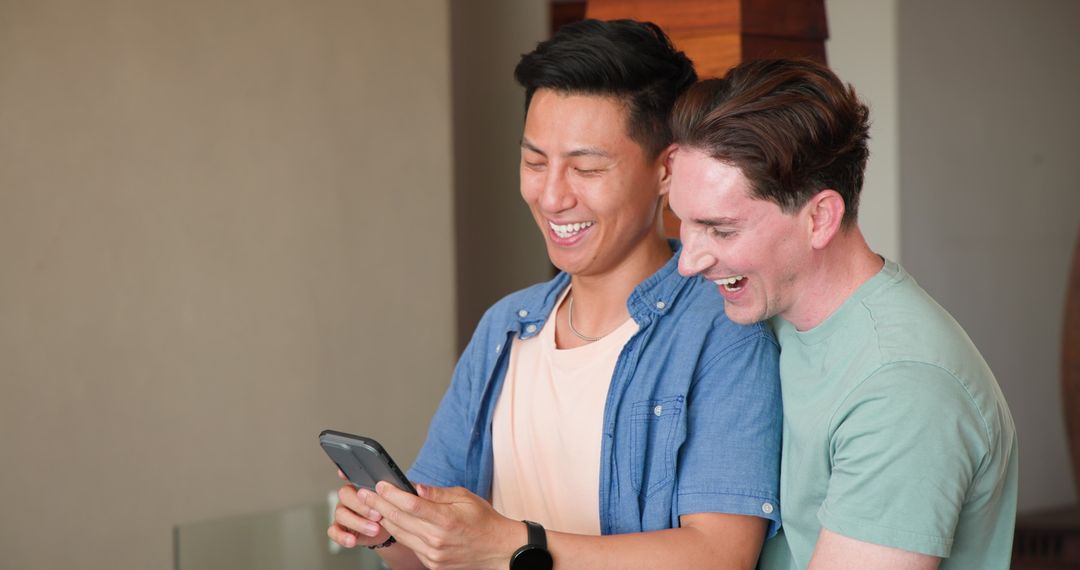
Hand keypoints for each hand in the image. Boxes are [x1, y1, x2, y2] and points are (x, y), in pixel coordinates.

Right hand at [327, 470, 392, 548]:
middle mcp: (349, 497)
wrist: (387, 530)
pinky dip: (342, 536)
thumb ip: (397, 491)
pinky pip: (333, 531)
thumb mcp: (396, 499)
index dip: (345, 473)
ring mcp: (342, 512)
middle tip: (378, 515)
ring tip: (375, 529)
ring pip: (341, 513)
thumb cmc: (389, 510)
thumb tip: (410, 487)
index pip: (350, 475)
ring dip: (358, 523)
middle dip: (362, 505)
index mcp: (362, 485)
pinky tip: (352, 540)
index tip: (344, 474)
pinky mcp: (340, 528)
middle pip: (345, 494)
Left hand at [362, 481, 525, 569]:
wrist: (498, 550)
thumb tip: (414, 486)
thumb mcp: (464, 498)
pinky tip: (392, 521)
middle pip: (399, 519)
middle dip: (379, 504)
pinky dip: (399, 532)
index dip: (391, 493)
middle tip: (364, 493)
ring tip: (372, 506)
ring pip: (400, 534)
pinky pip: (409, 545)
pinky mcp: (431, 563)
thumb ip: (437, 493)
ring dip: (384, 519)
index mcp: (446, 520)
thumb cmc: (484, 521)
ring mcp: (432, 554)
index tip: (379, 484)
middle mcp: (437, 539)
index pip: (410, 504)